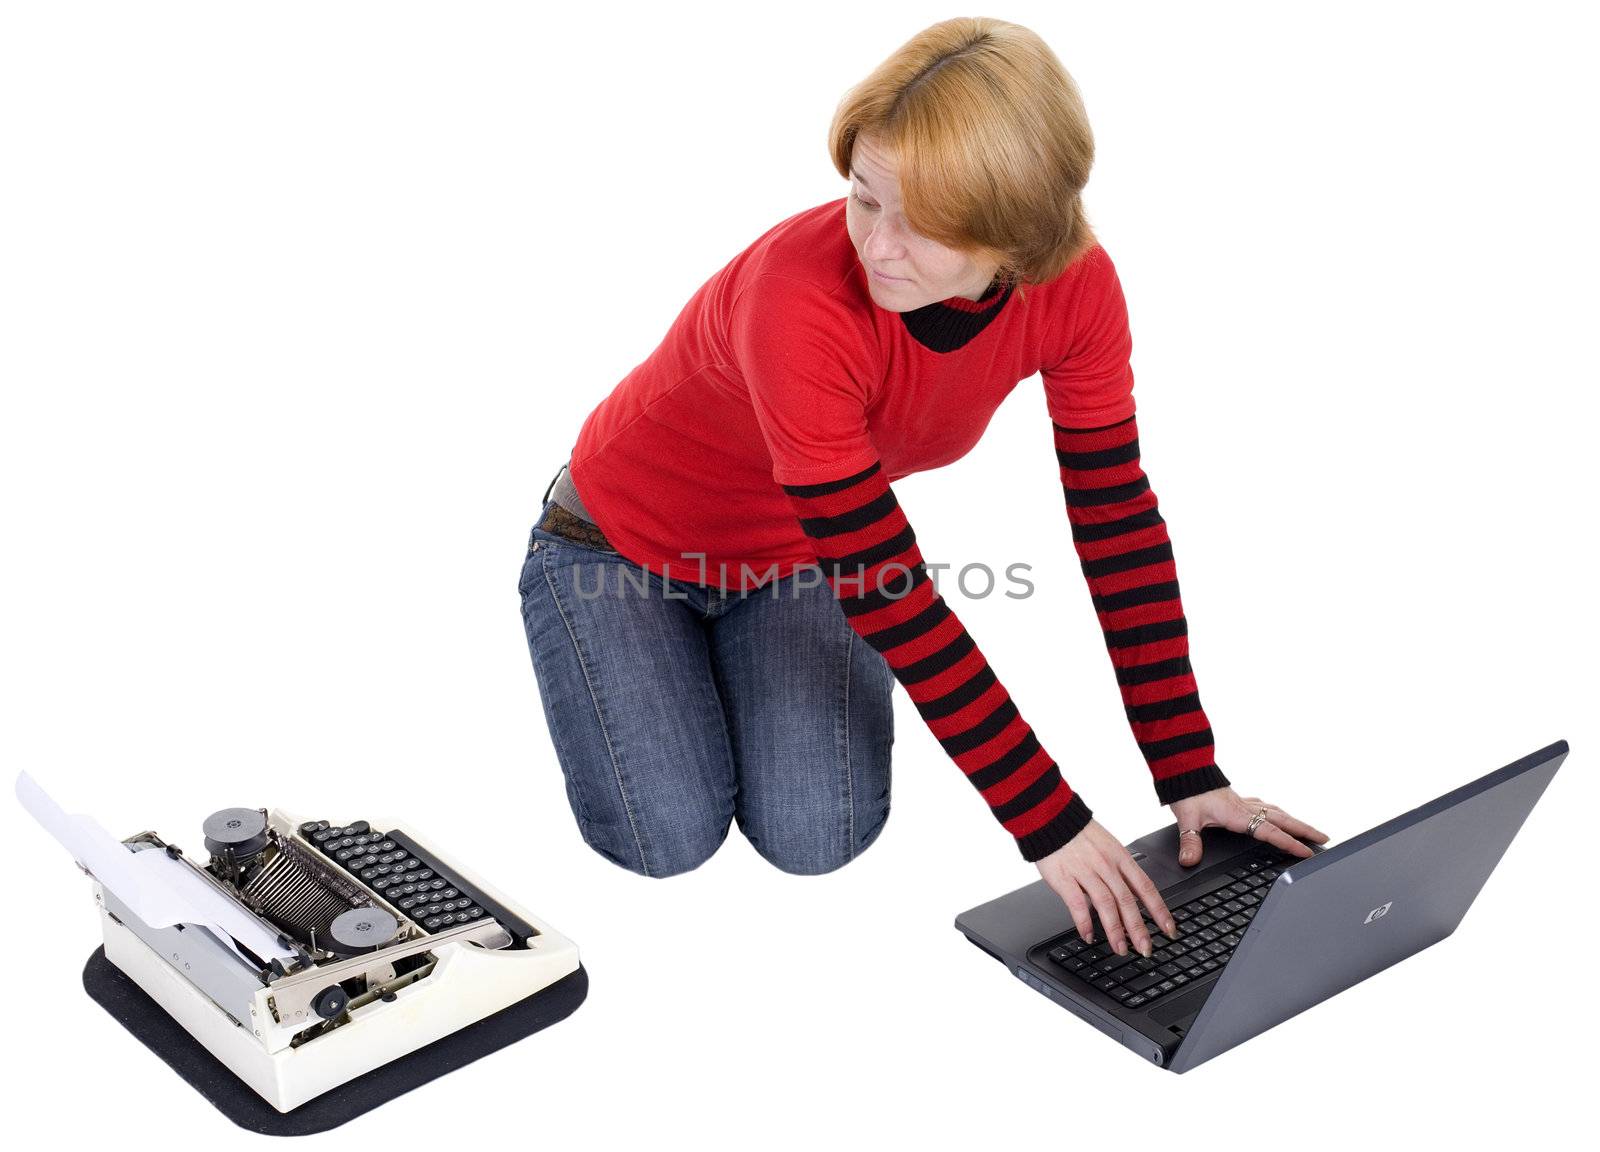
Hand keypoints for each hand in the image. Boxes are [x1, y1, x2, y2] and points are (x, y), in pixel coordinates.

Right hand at [1035, 818, 1175, 958]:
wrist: (1051, 818)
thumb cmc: (1079, 834)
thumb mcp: (1108, 846)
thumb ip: (1119, 872)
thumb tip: (1131, 898)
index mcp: (1120, 857)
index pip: (1145, 887)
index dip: (1159, 910)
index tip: (1168, 929)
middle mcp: (1106, 865)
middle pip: (1127, 900)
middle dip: (1139, 928)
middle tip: (1146, 948)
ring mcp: (1085, 871)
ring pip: (1106, 904)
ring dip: (1115, 930)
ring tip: (1121, 949)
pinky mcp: (1064, 877)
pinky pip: (1077, 903)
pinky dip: (1084, 922)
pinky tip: (1088, 936)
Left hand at [1169, 786, 1328, 866]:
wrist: (1184, 770)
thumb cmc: (1187, 792)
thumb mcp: (1187, 818)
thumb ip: (1190, 841)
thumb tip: (1189, 861)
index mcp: (1238, 815)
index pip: (1270, 832)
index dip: (1289, 843)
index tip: (1307, 852)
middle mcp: (1246, 808)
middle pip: (1282, 820)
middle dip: (1305, 830)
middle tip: (1325, 839)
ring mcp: (1244, 802)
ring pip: (1276, 811)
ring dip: (1294, 821)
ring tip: (1309, 830)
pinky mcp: (1238, 799)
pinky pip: (1264, 805)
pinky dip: (1276, 811)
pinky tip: (1277, 813)